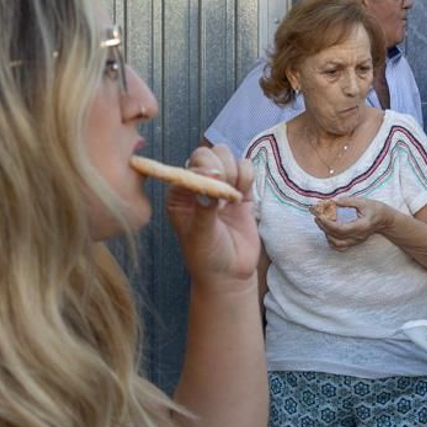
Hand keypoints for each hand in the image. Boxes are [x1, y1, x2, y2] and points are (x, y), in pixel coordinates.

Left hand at [165, 145, 258, 286]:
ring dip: (234, 172)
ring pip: (227, 156)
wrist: (229, 273)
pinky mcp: (241, 190)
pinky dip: (247, 176)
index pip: (190, 165)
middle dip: (221, 167)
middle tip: (226, 194)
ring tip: (234, 199)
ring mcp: (220, 185)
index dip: (205, 168)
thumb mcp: (201, 234)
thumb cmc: (207, 257)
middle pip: (209, 153)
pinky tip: (243, 198)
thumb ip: (205, 206)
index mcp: (179, 193)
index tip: (218, 183)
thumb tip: (211, 178)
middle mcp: (197, 184)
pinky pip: (246, 167)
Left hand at [314, 197, 397, 250]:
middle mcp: (358, 236)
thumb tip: (333, 202)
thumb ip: (348, 201)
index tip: (319, 215)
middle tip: (317, 215)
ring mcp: (356, 241)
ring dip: (326, 234)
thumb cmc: (375, 209)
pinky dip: (331, 241)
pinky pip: (340, 246)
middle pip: (336, 236)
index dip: (327, 223)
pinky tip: (328, 231)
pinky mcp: (354, 242)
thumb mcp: (363, 202)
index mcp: (361, 226)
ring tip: (321, 222)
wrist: (385, 220)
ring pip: (336, 244)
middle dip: (323, 226)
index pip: (340, 229)